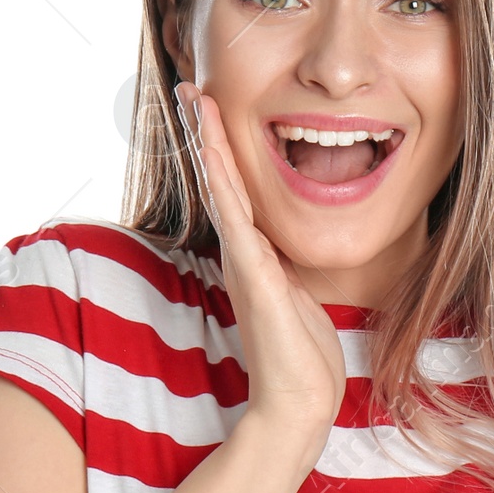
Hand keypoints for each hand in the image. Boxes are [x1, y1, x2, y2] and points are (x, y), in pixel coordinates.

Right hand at [177, 82, 346, 455]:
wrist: (299, 404)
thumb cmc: (304, 360)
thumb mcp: (300, 301)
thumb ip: (289, 274)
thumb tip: (288, 259)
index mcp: (256, 258)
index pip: (235, 192)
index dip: (222, 150)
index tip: (212, 110)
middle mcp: (244, 255)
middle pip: (220, 182)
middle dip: (205, 133)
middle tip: (189, 87)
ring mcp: (246, 265)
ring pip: (223, 192)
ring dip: (209, 145)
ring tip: (197, 103)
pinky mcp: (255, 278)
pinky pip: (236, 220)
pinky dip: (223, 184)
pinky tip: (213, 154)